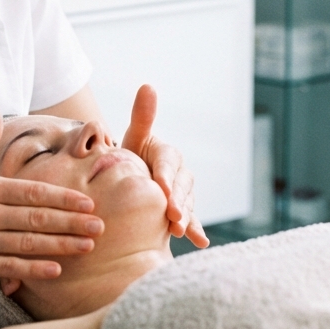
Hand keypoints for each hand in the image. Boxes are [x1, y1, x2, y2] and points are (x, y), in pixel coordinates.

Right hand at [0, 110, 105, 279]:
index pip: (31, 193)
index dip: (62, 198)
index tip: (87, 202)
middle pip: (36, 219)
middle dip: (71, 223)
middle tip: (100, 226)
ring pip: (27, 244)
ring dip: (61, 246)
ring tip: (87, 246)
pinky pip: (8, 267)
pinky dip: (33, 269)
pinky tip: (56, 270)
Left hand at [122, 85, 208, 247]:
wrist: (128, 179)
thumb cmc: (129, 157)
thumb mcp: (134, 138)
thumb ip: (142, 116)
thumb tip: (148, 85)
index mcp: (167, 154)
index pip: (169, 162)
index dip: (167, 175)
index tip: (163, 188)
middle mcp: (179, 173)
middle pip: (183, 186)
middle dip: (179, 200)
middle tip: (173, 216)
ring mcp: (182, 195)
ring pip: (188, 204)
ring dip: (187, 217)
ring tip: (180, 230)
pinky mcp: (182, 212)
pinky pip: (192, 221)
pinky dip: (197, 231)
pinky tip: (201, 243)